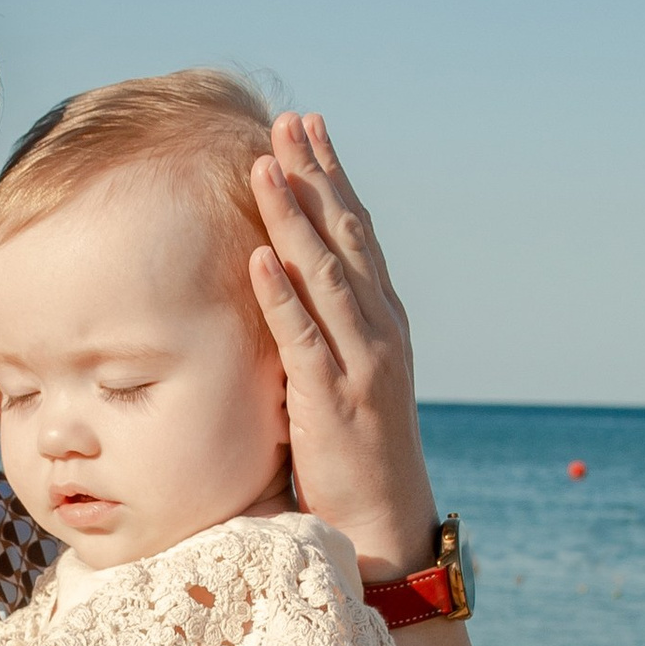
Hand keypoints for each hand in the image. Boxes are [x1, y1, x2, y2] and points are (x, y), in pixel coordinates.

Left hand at [247, 113, 437, 572]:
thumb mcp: (342, 376)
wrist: (384, 523)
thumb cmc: (353, 454)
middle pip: (345, 238)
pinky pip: (303, 339)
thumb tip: (283, 283)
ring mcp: (361, 364)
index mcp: (382, 320)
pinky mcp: (333, 401)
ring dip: (293, 219)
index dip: (330, 178)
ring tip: (265, 167)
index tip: (305, 129)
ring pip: (324, 276)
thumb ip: (323, 330)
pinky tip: (259, 256)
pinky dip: (281, 295)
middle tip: (288, 121)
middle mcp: (379, 331)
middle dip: (315, 176)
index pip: (354, 233)